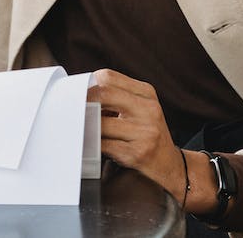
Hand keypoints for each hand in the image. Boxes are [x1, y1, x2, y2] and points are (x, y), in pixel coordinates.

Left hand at [87, 69, 186, 201]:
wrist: (171, 166)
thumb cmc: (148, 135)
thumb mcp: (140, 109)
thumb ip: (116, 98)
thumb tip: (80, 94)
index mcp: (146, 93)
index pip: (108, 77)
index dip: (87, 84)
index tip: (75, 94)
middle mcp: (149, 109)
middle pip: (103, 94)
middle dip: (83, 102)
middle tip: (71, 111)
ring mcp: (146, 131)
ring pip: (101, 123)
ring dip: (86, 128)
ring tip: (81, 131)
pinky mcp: (139, 153)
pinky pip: (104, 146)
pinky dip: (93, 146)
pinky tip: (91, 146)